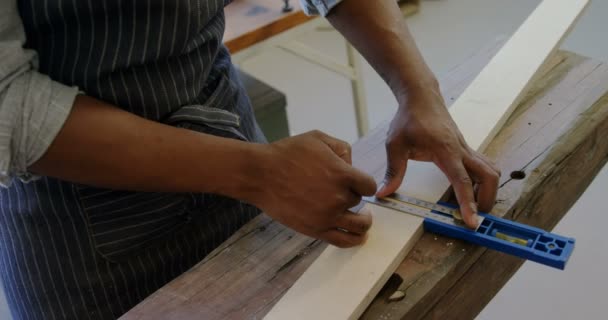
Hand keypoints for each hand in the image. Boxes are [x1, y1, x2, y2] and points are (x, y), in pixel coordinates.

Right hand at [251, 130, 376, 247]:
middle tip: (344, 194)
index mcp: (342, 174)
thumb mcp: (317, 138)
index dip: (365, 184)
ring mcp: (327, 216)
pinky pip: (343, 241)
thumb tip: (351, 163)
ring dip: (363, 222)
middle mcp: (338, 197)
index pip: (369, 186)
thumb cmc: (287, 154)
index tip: (359, 184)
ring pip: (358, 226)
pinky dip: (354, 240)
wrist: (261, 174)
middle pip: (359, 202)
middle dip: (354, 197)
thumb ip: (342, 147)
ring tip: (362, 219)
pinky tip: (358, 236)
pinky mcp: (315, 230)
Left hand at [376, 84, 500, 227]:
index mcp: (445, 150)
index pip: (462, 180)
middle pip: (489, 176)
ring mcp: (466, 148)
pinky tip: (468, 190)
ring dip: (487, 190)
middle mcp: (461, 150)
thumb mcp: (395, 145)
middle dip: (486, 200)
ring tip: (471, 206)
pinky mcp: (465, 148)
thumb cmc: (408, 118)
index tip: (472, 221)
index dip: (468, 203)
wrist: (421, 96)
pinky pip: (482, 166)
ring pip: (490, 171)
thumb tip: (383, 193)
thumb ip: (392, 171)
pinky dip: (482, 181)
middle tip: (473, 217)